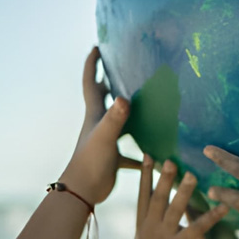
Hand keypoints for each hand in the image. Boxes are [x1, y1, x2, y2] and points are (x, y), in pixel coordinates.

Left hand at [62, 47, 141, 204]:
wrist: (83, 192)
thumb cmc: (91, 162)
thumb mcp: (105, 137)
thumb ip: (116, 118)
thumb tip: (124, 98)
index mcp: (95, 115)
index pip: (91, 83)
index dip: (93, 64)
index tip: (97, 46)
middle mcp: (100, 124)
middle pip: (103, 98)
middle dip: (109, 81)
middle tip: (121, 67)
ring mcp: (107, 140)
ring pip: (119, 121)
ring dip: (129, 112)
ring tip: (145, 102)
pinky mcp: (114, 157)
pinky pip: (130, 150)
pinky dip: (142, 150)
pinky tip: (156, 151)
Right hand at [134, 157, 228, 238]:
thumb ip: (147, 223)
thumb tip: (147, 208)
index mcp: (142, 225)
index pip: (143, 195)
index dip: (145, 174)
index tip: (148, 154)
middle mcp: (150, 228)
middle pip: (157, 198)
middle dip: (163, 178)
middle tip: (170, 159)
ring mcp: (164, 238)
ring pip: (174, 210)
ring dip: (184, 192)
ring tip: (193, 175)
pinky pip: (198, 228)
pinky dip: (211, 216)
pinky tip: (223, 207)